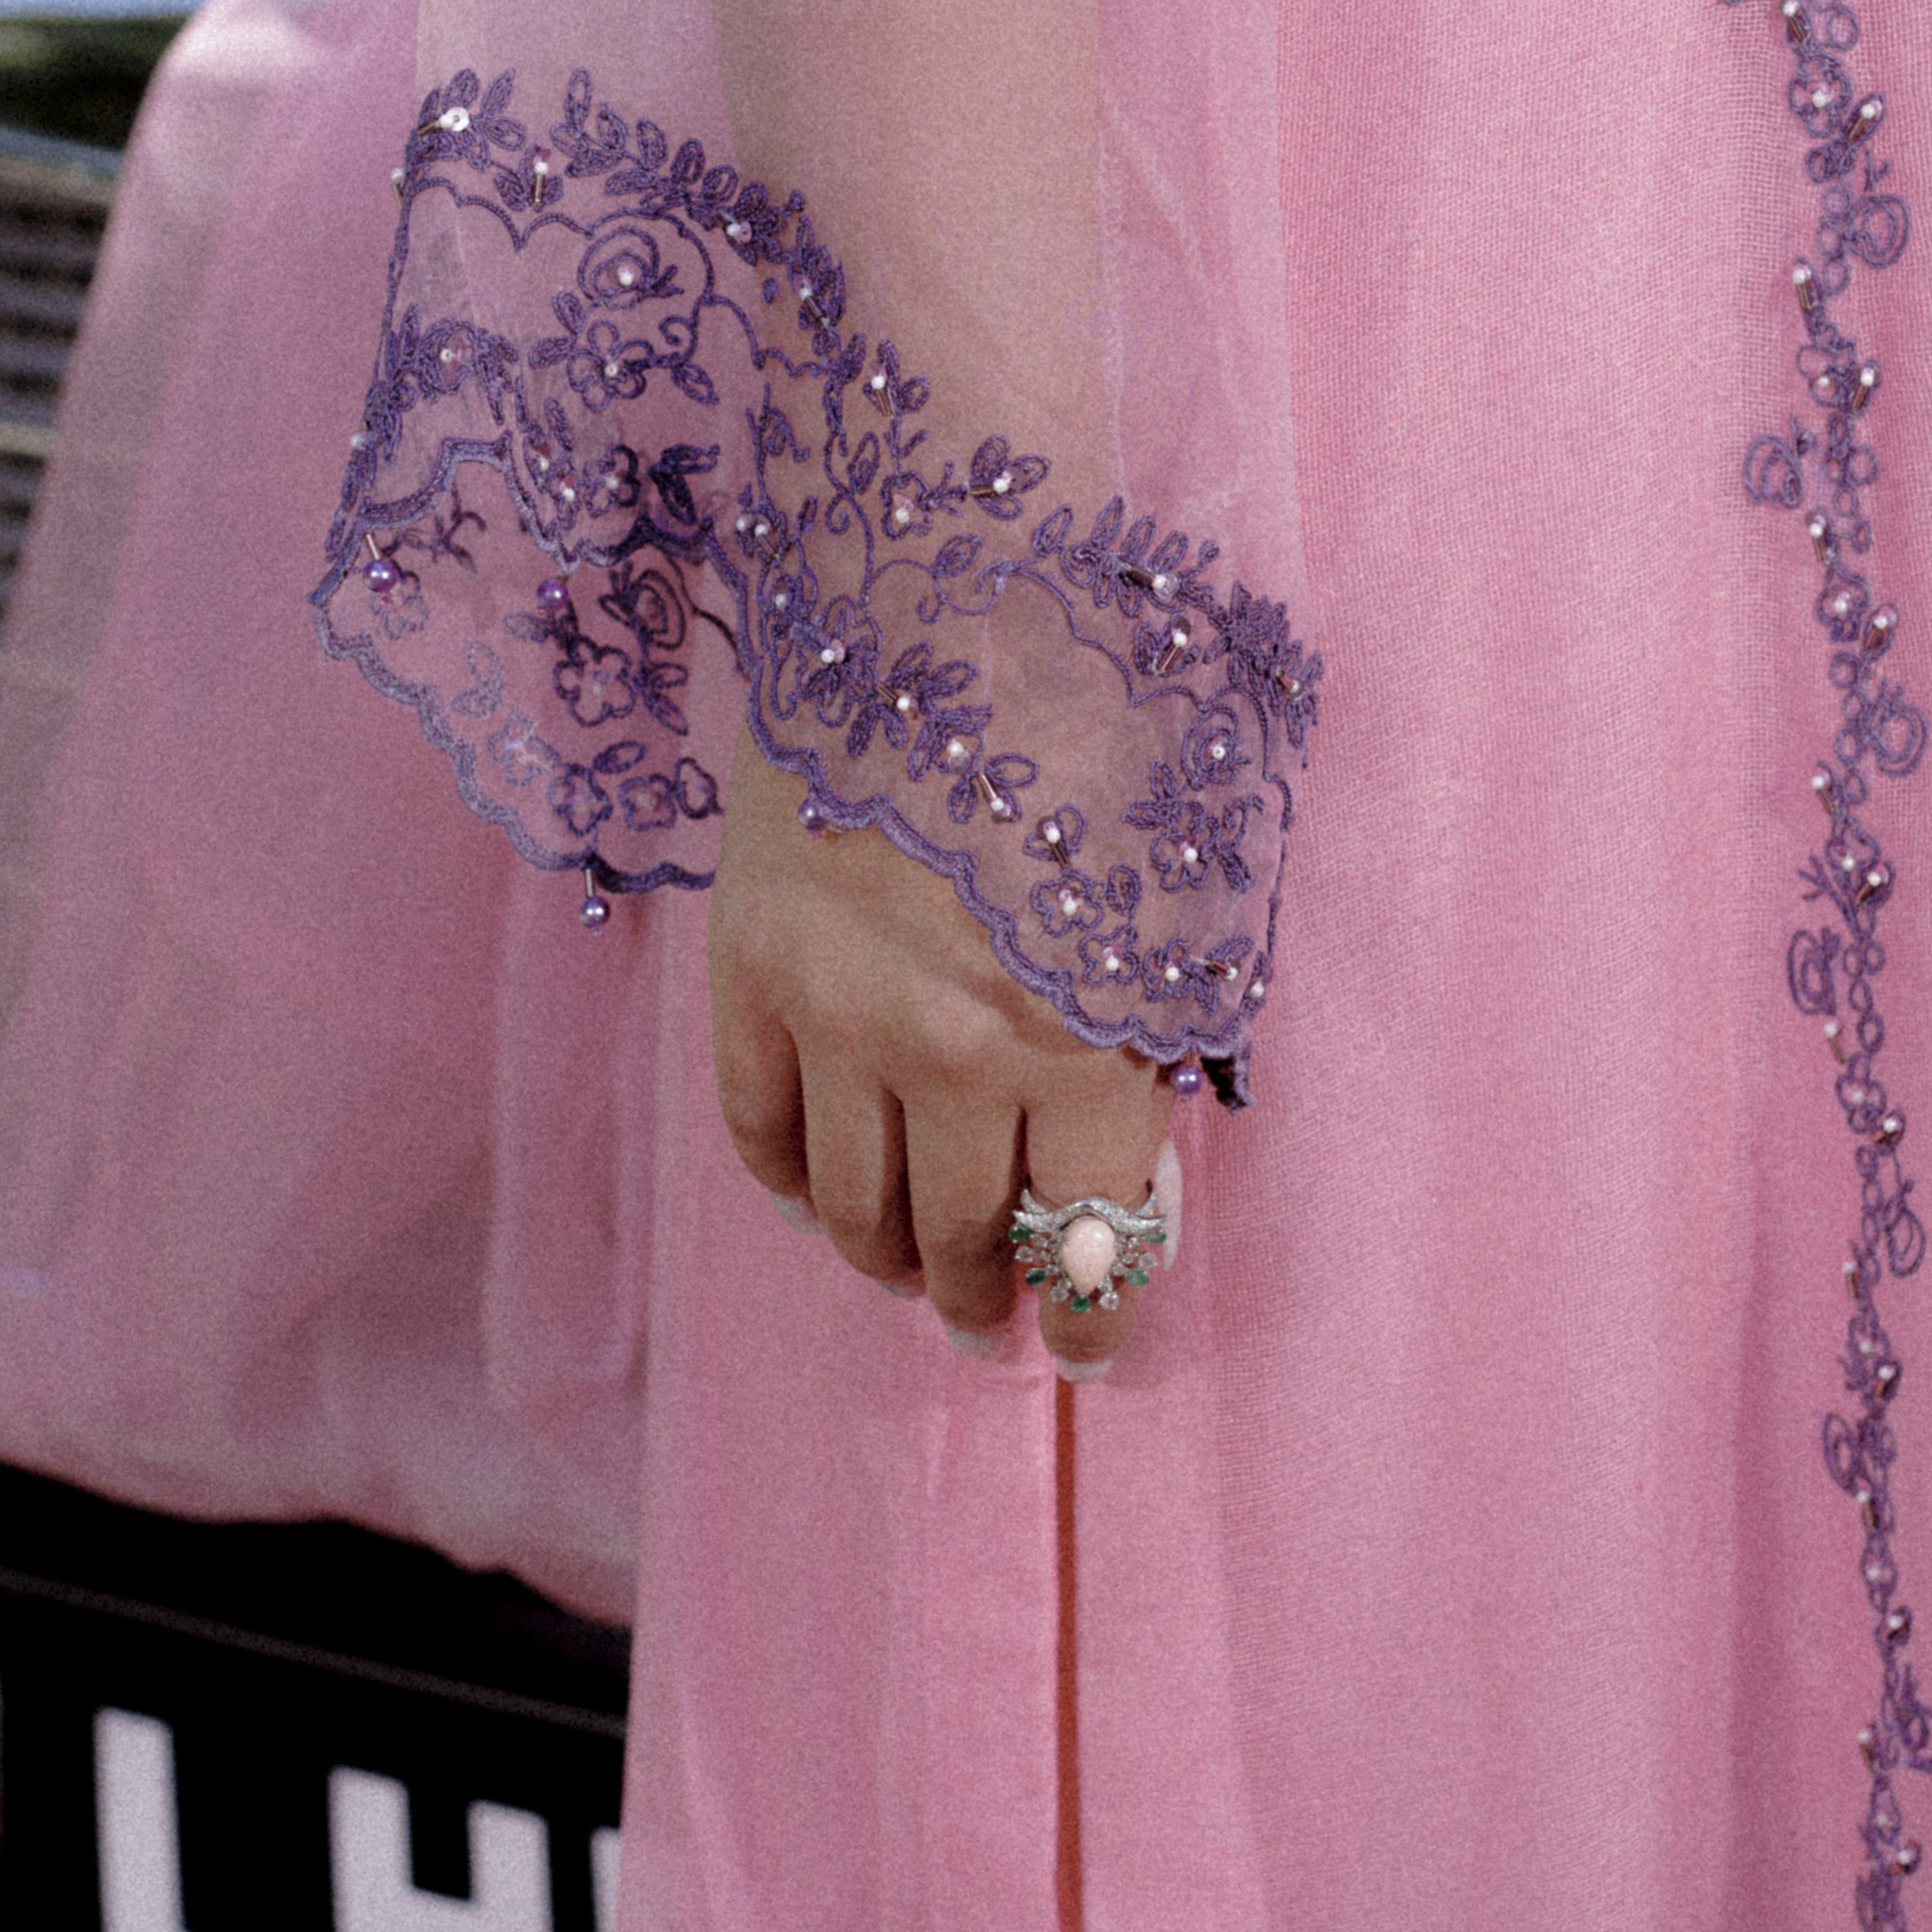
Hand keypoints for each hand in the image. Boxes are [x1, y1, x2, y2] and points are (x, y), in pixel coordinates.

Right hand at [707, 731, 1171, 1368]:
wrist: (951, 581)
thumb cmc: (1109, 714)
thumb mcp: (1183, 890)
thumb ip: (1155, 1037)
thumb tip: (1122, 1165)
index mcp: (1086, 1040)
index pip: (1085, 1245)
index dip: (1089, 1321)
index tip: (1087, 1350)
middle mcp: (954, 1054)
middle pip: (956, 1243)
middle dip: (985, 1301)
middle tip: (995, 1321)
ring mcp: (838, 1015)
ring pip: (849, 1210)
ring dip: (887, 1261)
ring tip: (913, 1272)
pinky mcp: (749, 964)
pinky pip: (757, 1126)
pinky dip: (787, 1180)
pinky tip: (817, 1191)